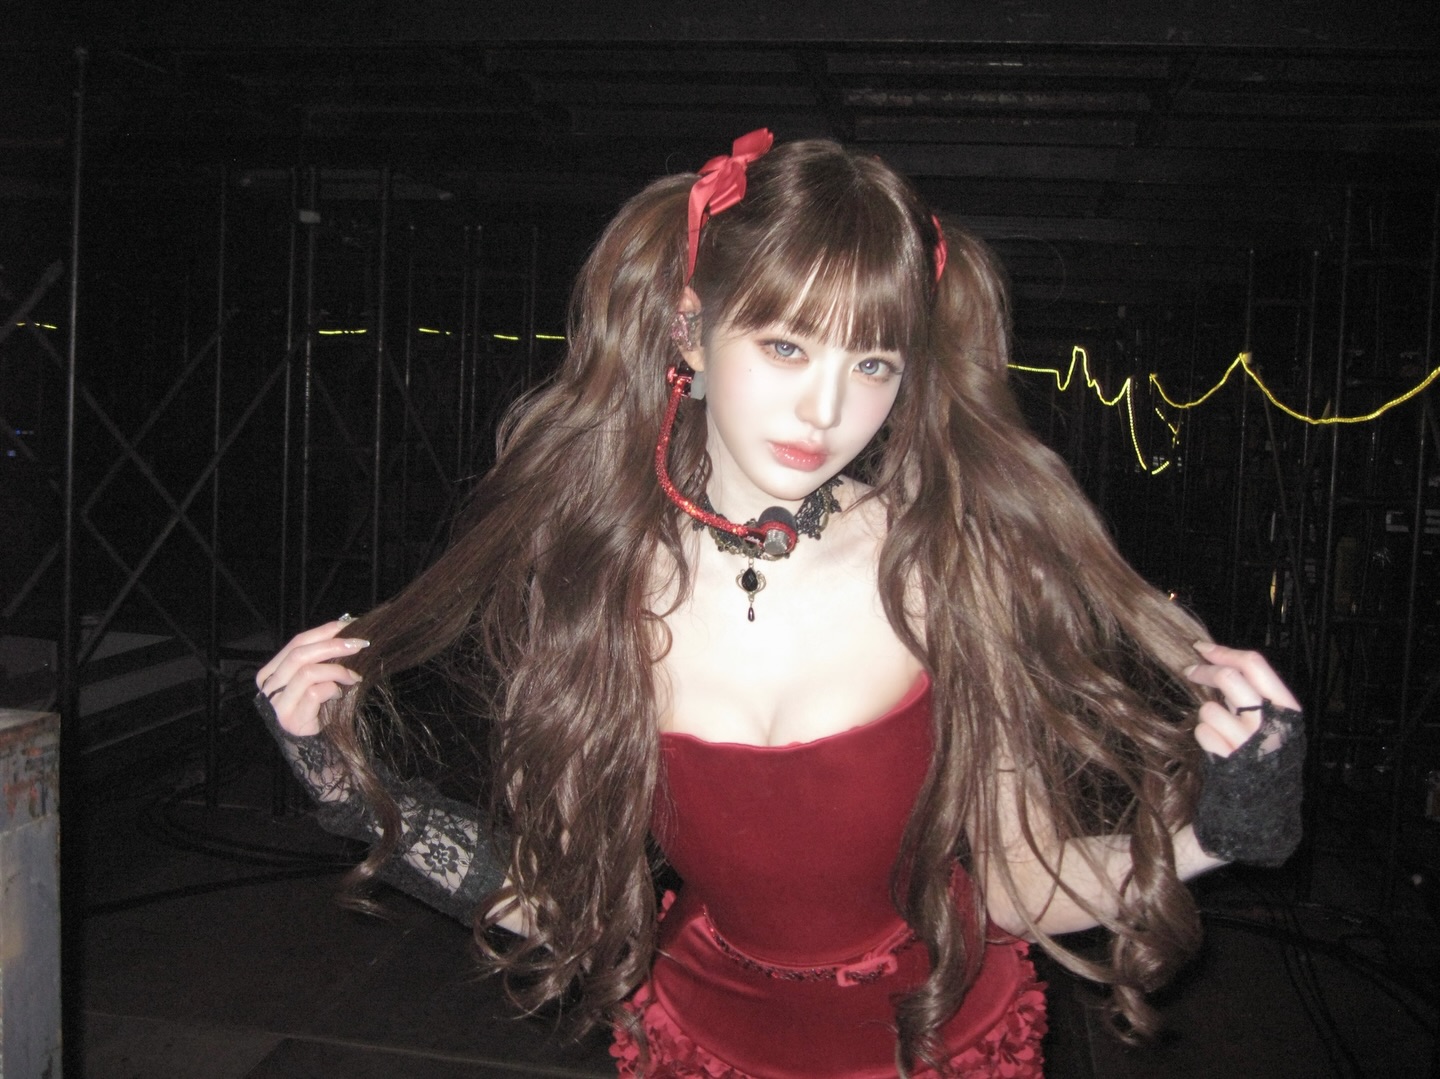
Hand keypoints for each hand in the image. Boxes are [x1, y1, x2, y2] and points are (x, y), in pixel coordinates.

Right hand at [255, 619, 369, 736]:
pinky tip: (342, 693)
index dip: (325, 631)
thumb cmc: (319, 710)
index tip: (351, 625)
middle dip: (334, 645)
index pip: (298, 642)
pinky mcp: (290, 720)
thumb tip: (347, 626)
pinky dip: (333, 688)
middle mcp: (269, 686)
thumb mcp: (319, 679)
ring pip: (307, 672)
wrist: (318, 750)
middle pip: (300, 653)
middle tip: (360, 644)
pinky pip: (314, 692)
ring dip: (337, 670)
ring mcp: (276, 704)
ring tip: (354, 676)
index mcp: (272, 671)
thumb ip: (322, 658)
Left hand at [1184, 640, 1305, 866]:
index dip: (1225, 651)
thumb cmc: (1260, 768)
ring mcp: (1252, 745)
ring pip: (1211, 708)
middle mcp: (1274, 726)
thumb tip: (1219, 661)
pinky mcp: (1231, 762)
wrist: (1260, 819)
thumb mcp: (1268, 730)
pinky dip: (1203, 738)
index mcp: (1288, 713)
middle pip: (1232, 679)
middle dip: (1205, 671)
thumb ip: (1252, 700)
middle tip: (1189, 671)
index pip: (1257, 665)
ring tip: (1217, 734)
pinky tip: (1216, 754)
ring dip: (1205, 716)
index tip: (1201, 648)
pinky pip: (1203, 732)